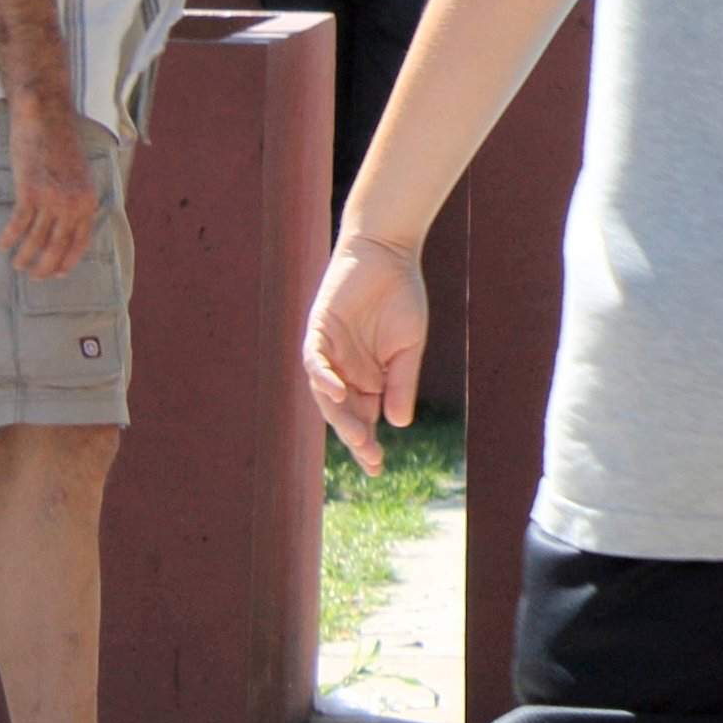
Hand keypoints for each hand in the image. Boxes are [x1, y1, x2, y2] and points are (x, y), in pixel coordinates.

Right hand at [0, 105, 102, 277]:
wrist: (48, 118)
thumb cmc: (61, 146)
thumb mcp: (78, 175)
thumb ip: (76, 199)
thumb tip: (68, 224)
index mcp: (88, 200)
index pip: (81, 241)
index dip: (68, 260)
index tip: (58, 274)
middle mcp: (72, 203)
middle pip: (58, 247)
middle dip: (45, 266)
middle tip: (34, 277)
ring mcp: (51, 198)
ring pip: (36, 240)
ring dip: (24, 256)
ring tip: (16, 264)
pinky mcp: (29, 191)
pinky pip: (18, 224)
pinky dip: (9, 238)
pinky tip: (2, 245)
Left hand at [304, 230, 429, 474]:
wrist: (388, 254)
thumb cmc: (401, 297)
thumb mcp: (408, 347)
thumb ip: (401, 383)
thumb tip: (398, 424)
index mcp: (367, 378)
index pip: (363, 418)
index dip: (366, 443)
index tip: (376, 468)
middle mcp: (344, 370)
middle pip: (343, 412)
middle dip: (355, 436)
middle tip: (369, 456)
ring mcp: (329, 352)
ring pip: (325, 393)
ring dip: (339, 414)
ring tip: (357, 435)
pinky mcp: (318, 331)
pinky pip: (314, 361)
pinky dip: (322, 377)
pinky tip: (336, 391)